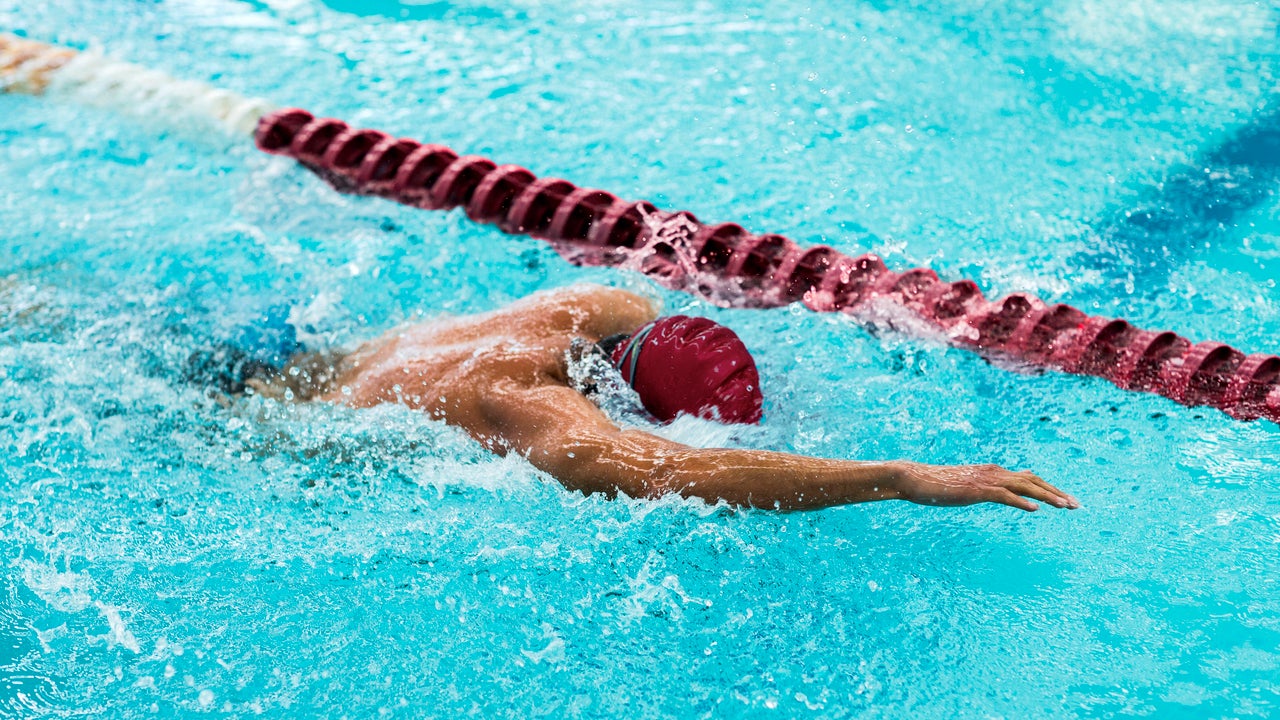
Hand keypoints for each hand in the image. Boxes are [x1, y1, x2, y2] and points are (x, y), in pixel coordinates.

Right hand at [887, 461, 1078, 511]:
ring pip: (1024, 486)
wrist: (915, 479)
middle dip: (1057, 493)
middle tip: (1077, 505)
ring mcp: (986, 480)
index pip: (1029, 478)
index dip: (1050, 489)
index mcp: (993, 472)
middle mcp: (994, 472)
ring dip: (1047, 496)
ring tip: (1066, 507)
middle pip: (1033, 481)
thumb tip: (995, 495)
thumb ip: (983, 490)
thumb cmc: (937, 486)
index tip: (1066, 500)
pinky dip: (1021, 501)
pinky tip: (1034, 510)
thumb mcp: (966, 489)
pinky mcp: (976, 489)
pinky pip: (1003, 495)